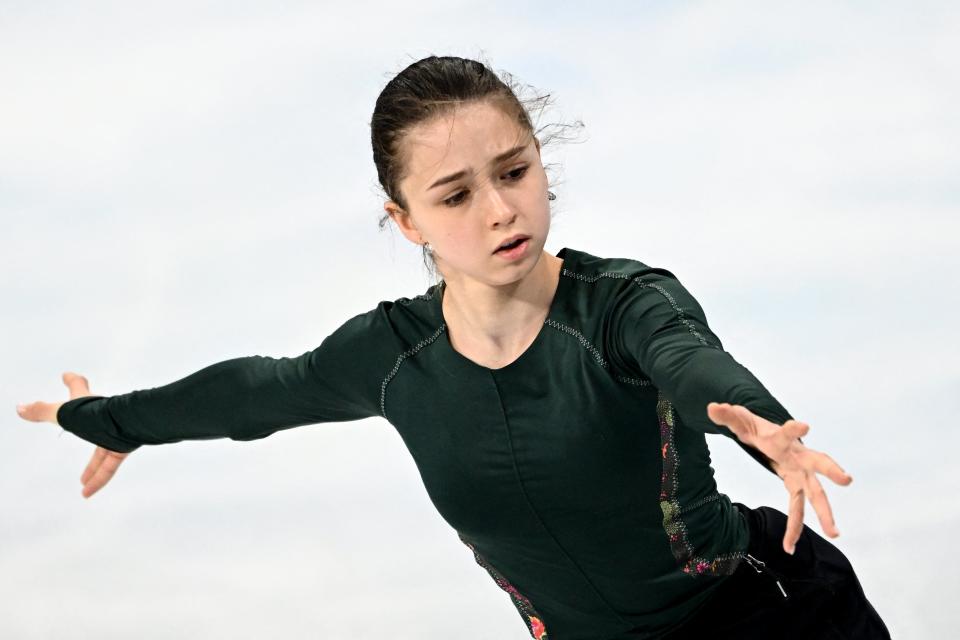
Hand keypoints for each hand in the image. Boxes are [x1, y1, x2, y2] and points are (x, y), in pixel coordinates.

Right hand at [16, 372, 130, 498]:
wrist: (130, 424)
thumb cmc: (98, 414)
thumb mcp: (64, 413)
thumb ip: (42, 411)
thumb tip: (20, 408)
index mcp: (88, 403)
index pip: (79, 388)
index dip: (72, 381)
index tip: (67, 376)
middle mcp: (103, 416)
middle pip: (93, 419)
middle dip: (86, 424)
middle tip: (79, 425)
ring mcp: (116, 432)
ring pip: (102, 451)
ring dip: (92, 467)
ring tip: (83, 481)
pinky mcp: (124, 447)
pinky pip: (109, 466)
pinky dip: (99, 479)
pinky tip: (87, 493)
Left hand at [706, 402, 852, 554]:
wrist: (772, 437)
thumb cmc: (758, 429)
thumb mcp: (740, 422)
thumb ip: (727, 416)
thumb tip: (712, 408)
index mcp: (782, 438)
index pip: (787, 432)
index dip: (794, 429)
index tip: (804, 426)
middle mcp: (799, 456)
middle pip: (820, 462)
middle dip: (832, 470)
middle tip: (847, 479)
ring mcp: (802, 474)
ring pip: (816, 493)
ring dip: (825, 513)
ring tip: (835, 534)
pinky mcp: (797, 487)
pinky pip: (798, 509)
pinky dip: (794, 529)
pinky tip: (790, 547)